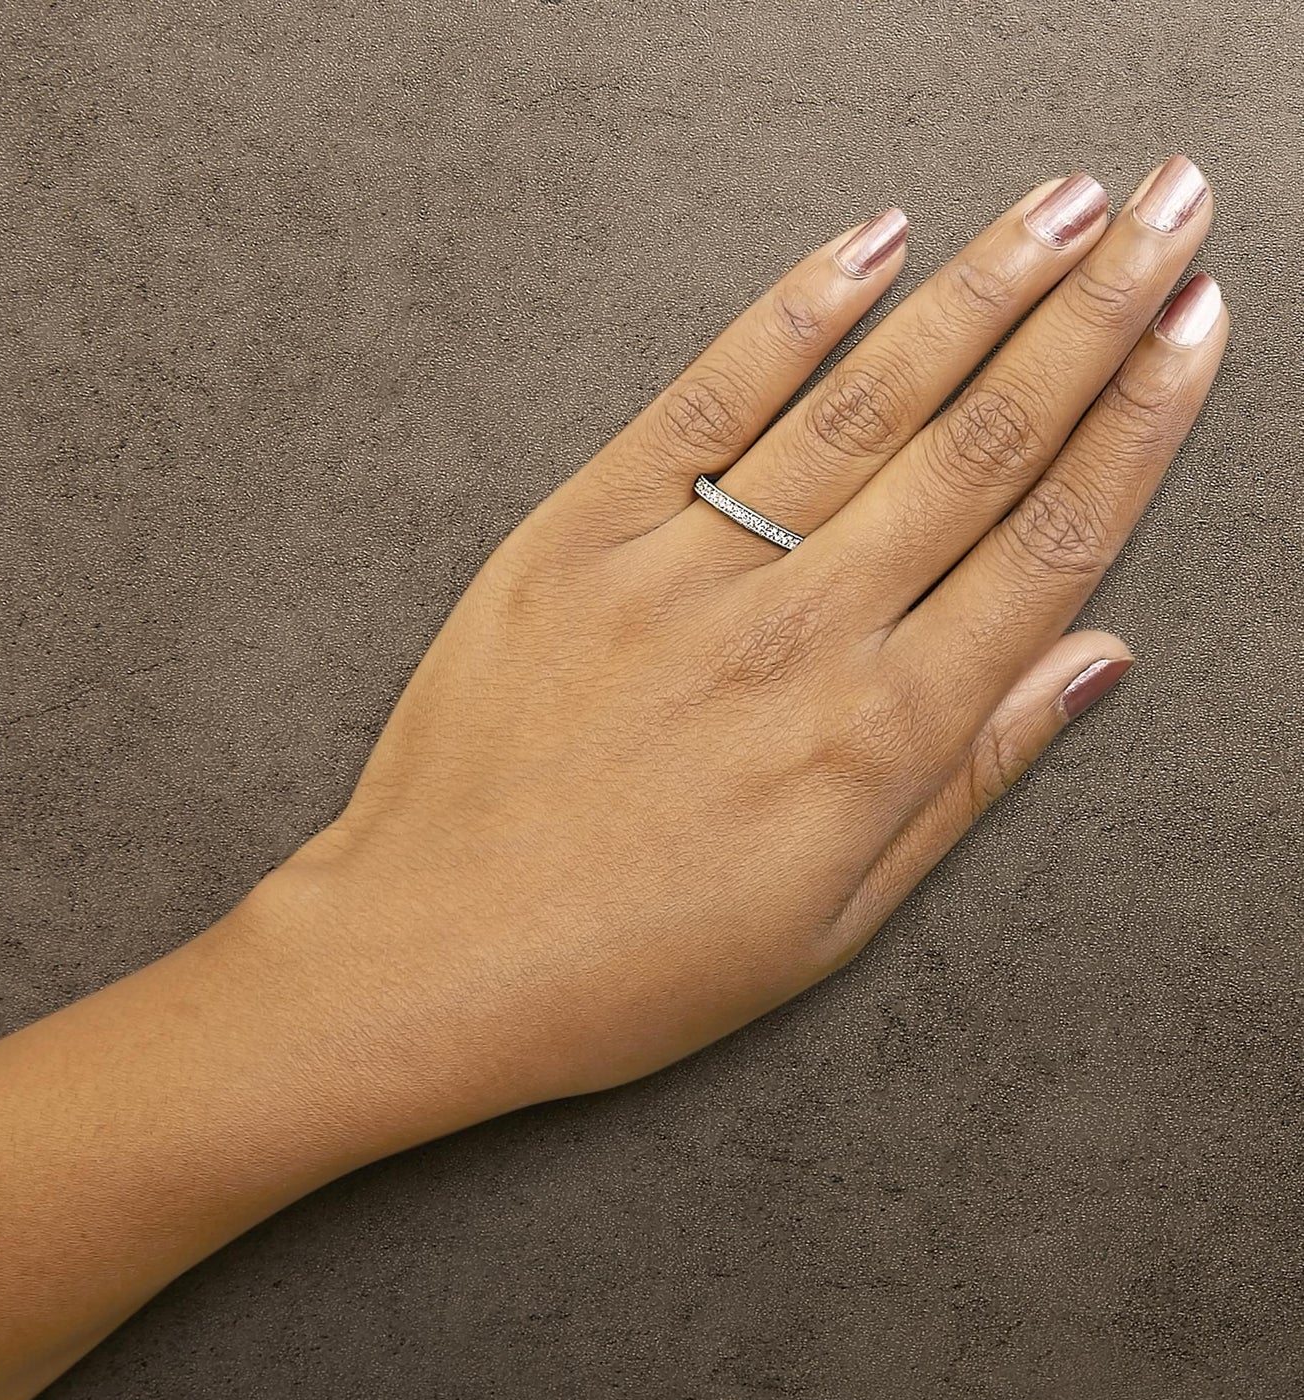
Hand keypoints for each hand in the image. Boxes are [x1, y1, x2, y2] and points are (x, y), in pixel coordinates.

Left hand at [264, 158, 1225, 1109]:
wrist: (435, 953)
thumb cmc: (633, 965)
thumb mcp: (834, 919)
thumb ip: (969, 777)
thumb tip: (1092, 657)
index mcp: (877, 737)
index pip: (1048, 546)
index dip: (1136, 427)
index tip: (1193, 333)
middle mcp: (799, 635)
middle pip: (977, 447)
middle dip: (1094, 314)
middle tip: (1168, 208)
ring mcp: (684, 574)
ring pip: (862, 405)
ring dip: (976, 291)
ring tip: (1064, 205)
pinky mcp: (578, 538)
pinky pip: (704, 403)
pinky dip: (790, 316)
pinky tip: (870, 246)